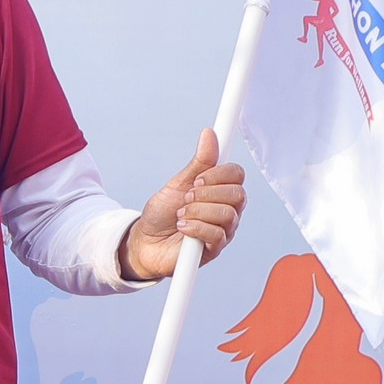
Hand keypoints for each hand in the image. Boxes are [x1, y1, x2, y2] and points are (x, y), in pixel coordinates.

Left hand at [121, 131, 246, 281]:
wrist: (145, 242)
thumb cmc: (164, 213)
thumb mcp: (178, 183)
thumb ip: (198, 162)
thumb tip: (209, 133)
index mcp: (221, 191)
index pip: (237, 174)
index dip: (218, 174)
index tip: (197, 179)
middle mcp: (228, 210)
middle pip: (238, 194)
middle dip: (207, 193)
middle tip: (186, 197)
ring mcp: (224, 230)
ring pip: (227, 214)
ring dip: (198, 211)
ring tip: (181, 215)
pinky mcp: (214, 249)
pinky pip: (217, 235)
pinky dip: (195, 228)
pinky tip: (182, 228)